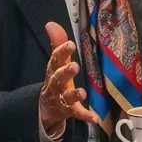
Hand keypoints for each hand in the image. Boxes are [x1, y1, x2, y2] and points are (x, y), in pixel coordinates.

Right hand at [39, 22, 97, 136]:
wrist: (46, 106)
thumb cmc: (56, 78)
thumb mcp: (56, 62)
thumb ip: (56, 43)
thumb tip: (51, 24)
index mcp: (54, 70)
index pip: (55, 59)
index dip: (62, 51)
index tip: (70, 44)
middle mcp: (56, 84)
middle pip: (58, 78)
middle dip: (66, 72)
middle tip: (74, 66)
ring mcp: (62, 98)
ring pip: (67, 97)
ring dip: (75, 94)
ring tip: (83, 92)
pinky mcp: (69, 111)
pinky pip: (77, 114)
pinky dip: (85, 116)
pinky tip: (94, 118)